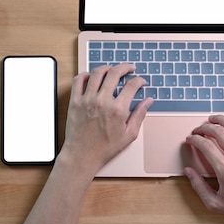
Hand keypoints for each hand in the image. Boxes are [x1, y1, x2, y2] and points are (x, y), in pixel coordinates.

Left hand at [21, 64, 152, 223]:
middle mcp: (102, 101)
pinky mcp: (75, 101)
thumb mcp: (129, 134)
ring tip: (112, 69)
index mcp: (118, 109)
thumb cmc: (105, 148)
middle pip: (115, 73)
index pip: (132, 85)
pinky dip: (86, 75)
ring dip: (107, 67)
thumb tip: (148, 100)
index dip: (139, 80)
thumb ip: (140, 114)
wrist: (82, 156)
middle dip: (125, 67)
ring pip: (97, 73)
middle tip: (129, 68)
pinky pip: (79, 80)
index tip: (140, 82)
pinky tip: (92, 77)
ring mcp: (87, 100)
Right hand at [184, 115, 223, 223]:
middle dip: (204, 127)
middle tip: (198, 130)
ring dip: (221, 119)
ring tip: (212, 119)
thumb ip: (198, 187)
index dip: (194, 139)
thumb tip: (189, 172)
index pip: (206, 145)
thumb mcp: (215, 203)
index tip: (191, 139)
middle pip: (218, 132)